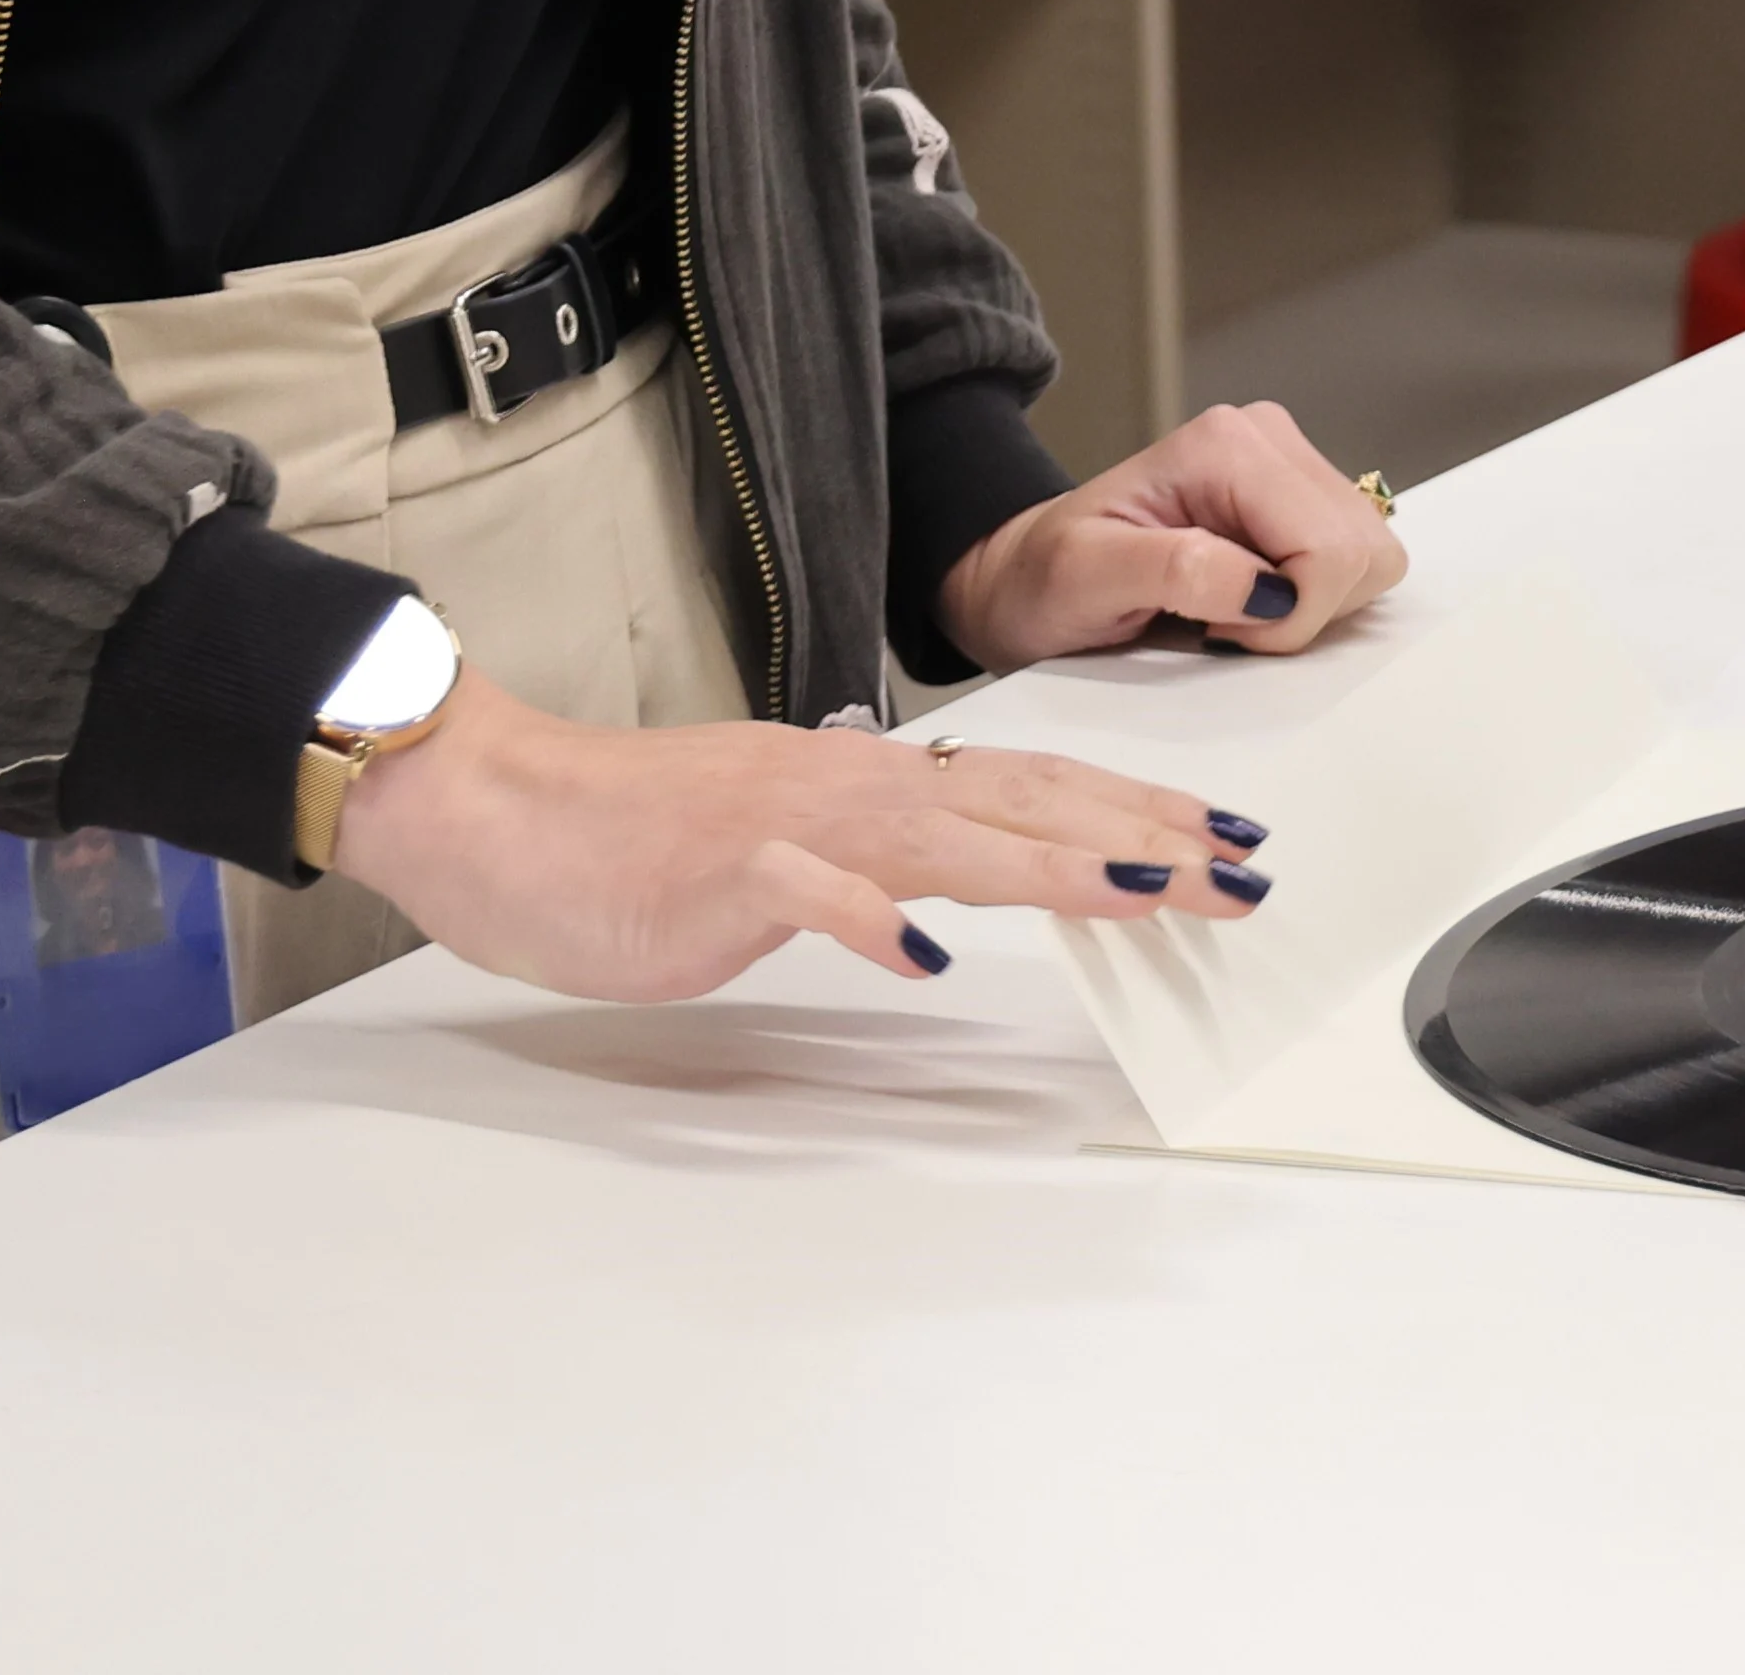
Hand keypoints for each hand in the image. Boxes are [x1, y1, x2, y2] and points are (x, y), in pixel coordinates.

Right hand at [335, 685, 1258, 998]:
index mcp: (872, 782)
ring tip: (1150, 888)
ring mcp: (788, 824)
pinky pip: (806, 895)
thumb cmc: (634, 837)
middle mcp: (851, 787)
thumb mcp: (787, 846)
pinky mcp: (718, 870)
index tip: (1230, 841)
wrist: (499, 807)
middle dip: (1146, 836)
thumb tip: (957, 889)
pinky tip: (924, 961)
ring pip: (945, 836)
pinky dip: (868, 924)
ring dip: (1055, 863)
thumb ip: (876, 861)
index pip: (1035, 785)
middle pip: (1026, 803)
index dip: (1139, 809)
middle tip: (1245, 872)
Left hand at [934, 399, 1409, 671]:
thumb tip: (1267, 587)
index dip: (1290, 615)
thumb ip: (1176, 572)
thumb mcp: (1084, 577)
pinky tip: (1251, 597)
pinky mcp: (1300, 497)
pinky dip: (1314, 597)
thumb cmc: (1046, 579)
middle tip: (1224, 620)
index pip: (1330, 549)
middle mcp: (1269, 437)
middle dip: (1306, 610)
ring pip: (1370, 556)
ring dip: (1313, 605)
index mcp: (1228, 444)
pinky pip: (1354, 559)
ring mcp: (1290, 465)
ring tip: (1233, 607)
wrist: (1025, 575)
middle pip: (1362, 550)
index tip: (1216, 629)